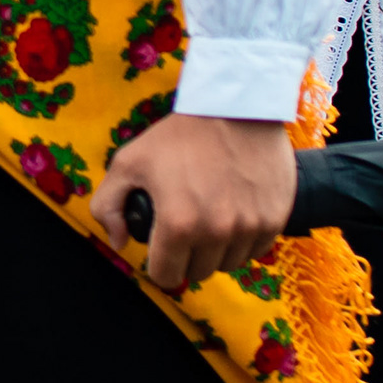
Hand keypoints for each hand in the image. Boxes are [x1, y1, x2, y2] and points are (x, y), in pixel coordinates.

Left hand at [92, 114, 296, 297]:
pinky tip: (235, 213)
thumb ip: (108, 205)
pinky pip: (256, 249)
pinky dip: (244, 239)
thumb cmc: (181, 134)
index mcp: (178, 224)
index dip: (159, 263)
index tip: (163, 247)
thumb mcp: (129, 162)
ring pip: (229, 263)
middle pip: (198, 272)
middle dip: (187, 255)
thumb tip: (118, 242)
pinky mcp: (275, 219)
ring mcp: (250, 227)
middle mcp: (217, 232)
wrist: (236, 106)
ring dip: (217, 250)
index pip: (166, 275)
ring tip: (210, 218)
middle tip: (186, 225)